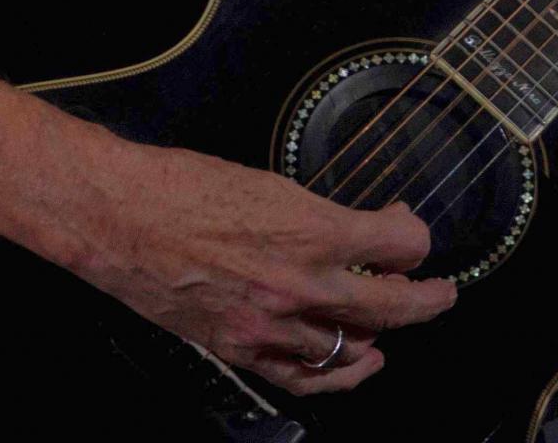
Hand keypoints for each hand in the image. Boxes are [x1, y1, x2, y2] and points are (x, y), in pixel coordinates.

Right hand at [58, 134, 457, 396]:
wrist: (116, 214)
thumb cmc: (176, 185)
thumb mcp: (263, 179)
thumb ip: (313, 209)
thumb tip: (348, 223)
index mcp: (310, 230)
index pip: (399, 244)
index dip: (414, 235)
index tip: (411, 230)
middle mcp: (298, 283)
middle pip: (391, 305)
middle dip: (427, 298)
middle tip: (441, 291)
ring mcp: (270, 324)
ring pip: (353, 347)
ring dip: (384, 335)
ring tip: (396, 327)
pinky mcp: (239, 347)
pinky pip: (303, 377)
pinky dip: (336, 376)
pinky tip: (353, 366)